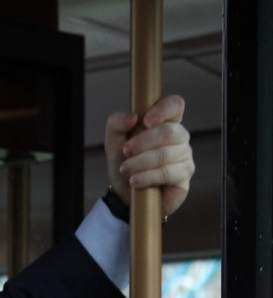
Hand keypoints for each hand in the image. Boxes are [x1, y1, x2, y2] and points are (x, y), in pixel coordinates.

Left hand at [104, 94, 194, 218]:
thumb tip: (133, 117)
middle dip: (143, 142)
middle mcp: (179, 137)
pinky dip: (147, 177)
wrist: (124, 193)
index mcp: (165, 122)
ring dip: (140, 162)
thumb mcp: (113, 142)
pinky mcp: (183, 177)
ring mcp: (184, 156)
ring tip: (125, 170)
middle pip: (169, 131)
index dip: (163, 109)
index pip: (175, 105)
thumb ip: (116, 124)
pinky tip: (135, 181)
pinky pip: (167, 173)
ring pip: (166, 154)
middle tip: (125, 152)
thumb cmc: (124, 162)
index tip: (145, 122)